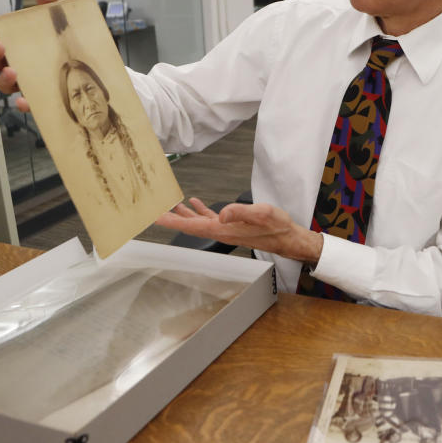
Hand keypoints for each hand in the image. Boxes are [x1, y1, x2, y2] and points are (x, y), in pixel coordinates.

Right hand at [0, 0, 58, 111]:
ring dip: (5, 78)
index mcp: (20, 46)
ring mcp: (28, 84)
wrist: (92, 72)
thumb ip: (49, 3)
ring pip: (7, 86)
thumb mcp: (59, 23)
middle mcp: (19, 65)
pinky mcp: (41, 101)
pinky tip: (25, 101)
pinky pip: (29, 105)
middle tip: (0, 47)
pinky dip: (25, 104)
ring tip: (12, 71)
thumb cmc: (66, 46)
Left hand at [157, 197, 323, 263]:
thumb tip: (221, 213)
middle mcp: (221, 232)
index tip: (155, 218)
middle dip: (171, 219)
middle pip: (189, 226)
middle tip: (153, 212)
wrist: (288, 238)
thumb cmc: (277, 227)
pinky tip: (195, 204)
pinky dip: (199, 211)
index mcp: (223, 229)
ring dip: (182, 215)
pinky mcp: (232, 227)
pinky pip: (209, 219)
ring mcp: (225, 230)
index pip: (191, 226)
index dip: (172, 221)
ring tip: (169, 206)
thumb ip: (240, 212)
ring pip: (197, 223)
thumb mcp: (262, 214)